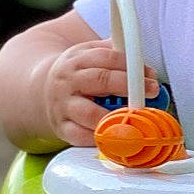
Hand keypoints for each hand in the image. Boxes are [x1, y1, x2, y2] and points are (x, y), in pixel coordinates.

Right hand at [41, 40, 158, 145]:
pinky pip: (81, 136)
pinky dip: (100, 137)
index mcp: (77, 60)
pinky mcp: (62, 128)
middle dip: (128, 86)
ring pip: (90, 113)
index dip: (131, 66)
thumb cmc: (77, 75)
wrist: (41, 92)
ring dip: (115, 116)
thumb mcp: (89, 56)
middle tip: (152, 92)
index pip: (106, 58)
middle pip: (100, 80)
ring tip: (133, 117)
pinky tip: (116, 134)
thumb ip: (116, 56)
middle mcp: (68, 82)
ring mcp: (63, 106)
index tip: (151, 75)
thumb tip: (147, 71)